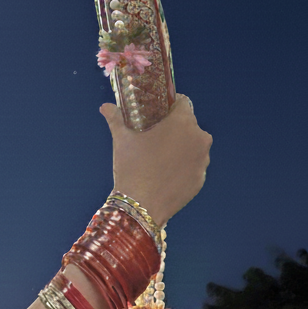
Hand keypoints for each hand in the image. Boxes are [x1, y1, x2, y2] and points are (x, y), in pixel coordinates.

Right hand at [99, 94, 212, 225]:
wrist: (141, 206)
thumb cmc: (132, 168)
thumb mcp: (122, 139)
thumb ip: (116, 119)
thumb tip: (105, 107)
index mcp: (182, 123)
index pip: (182, 102)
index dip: (169, 104)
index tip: (157, 112)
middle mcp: (199, 138)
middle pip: (188, 124)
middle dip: (174, 127)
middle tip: (154, 136)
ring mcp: (202, 160)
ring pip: (192, 146)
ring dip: (181, 147)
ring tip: (159, 157)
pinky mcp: (200, 179)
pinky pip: (193, 166)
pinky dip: (183, 166)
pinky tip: (165, 173)